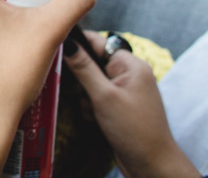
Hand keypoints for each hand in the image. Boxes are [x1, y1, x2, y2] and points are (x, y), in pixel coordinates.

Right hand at [64, 30, 200, 177]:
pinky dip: (91, 107)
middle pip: (91, 63)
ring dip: (85, 97)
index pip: (97, 42)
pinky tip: (97, 120)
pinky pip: (95, 97)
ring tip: (95, 112)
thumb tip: (66, 42)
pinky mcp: (118, 105)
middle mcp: (128, 74)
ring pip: (90, 82)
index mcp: (130, 64)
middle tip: (85, 94)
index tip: (56, 52)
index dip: (76, 45)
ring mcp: (123, 90)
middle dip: (82, 81)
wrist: (151, 165)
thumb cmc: (134, 130)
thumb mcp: (104, 96)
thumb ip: (83, 67)